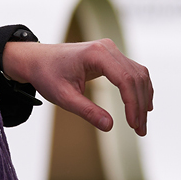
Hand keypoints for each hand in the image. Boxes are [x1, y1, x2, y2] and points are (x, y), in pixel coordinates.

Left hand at [1, 39, 152, 135]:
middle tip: (140, 131)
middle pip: (135, 77)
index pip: (125, 79)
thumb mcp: (64, 97)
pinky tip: (143, 105)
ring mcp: (110, 49)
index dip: (133, 104)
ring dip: (142, 98)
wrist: (36, 59)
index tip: (133, 125)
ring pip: (137, 74)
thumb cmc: (47, 75)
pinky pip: (132, 71)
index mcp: (96, 54)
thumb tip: (109, 126)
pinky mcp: (110, 55)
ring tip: (140, 124)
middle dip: (140, 105)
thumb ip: (87, 111)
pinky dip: (139, 89)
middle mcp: (107, 48)